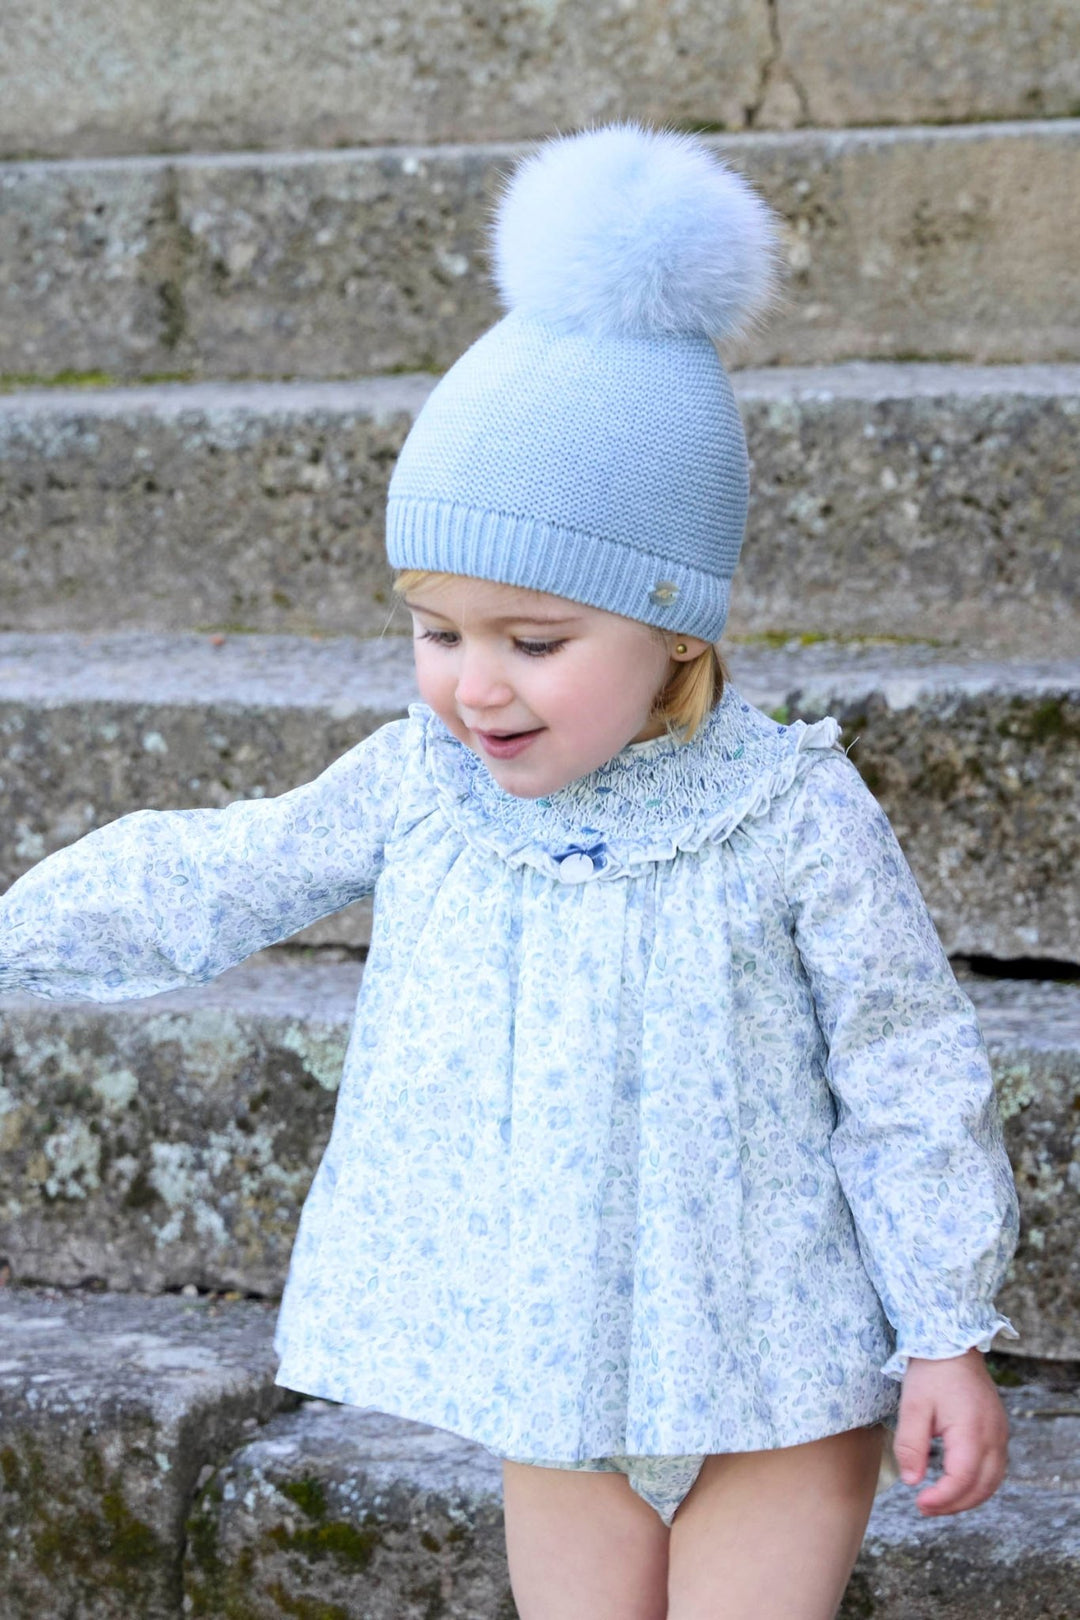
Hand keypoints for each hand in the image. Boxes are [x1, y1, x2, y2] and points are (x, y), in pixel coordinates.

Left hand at [893, 1349, 1007, 1515]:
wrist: (951, 1342)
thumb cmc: (931, 1372)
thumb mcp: (913, 1406)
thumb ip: (910, 1445)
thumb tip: (911, 1481)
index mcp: (972, 1431)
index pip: (962, 1480)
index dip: (942, 1499)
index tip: (919, 1503)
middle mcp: (993, 1436)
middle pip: (982, 1487)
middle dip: (954, 1504)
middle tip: (925, 1508)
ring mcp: (1000, 1432)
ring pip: (992, 1481)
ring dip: (968, 1497)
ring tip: (939, 1501)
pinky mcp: (998, 1429)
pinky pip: (995, 1467)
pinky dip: (978, 1483)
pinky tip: (957, 1483)